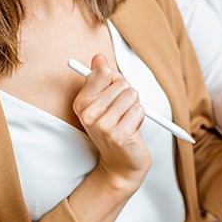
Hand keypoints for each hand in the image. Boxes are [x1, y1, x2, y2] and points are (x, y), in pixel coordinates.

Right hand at [71, 53, 150, 190]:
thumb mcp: (104, 102)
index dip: (115, 81)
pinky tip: (131, 131)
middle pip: (122, 83)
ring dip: (135, 108)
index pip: (104, 72)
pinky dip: (140, 119)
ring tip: (126, 122)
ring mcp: (102, 125)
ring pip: (132, 95)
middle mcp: (88, 114)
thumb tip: (99, 57)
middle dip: (128, 96)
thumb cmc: (115, 129)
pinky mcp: (118, 135)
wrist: (120, 163)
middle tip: (121, 114)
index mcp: (81, 102)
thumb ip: (102, 78)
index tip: (112, 96)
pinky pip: (139, 110)